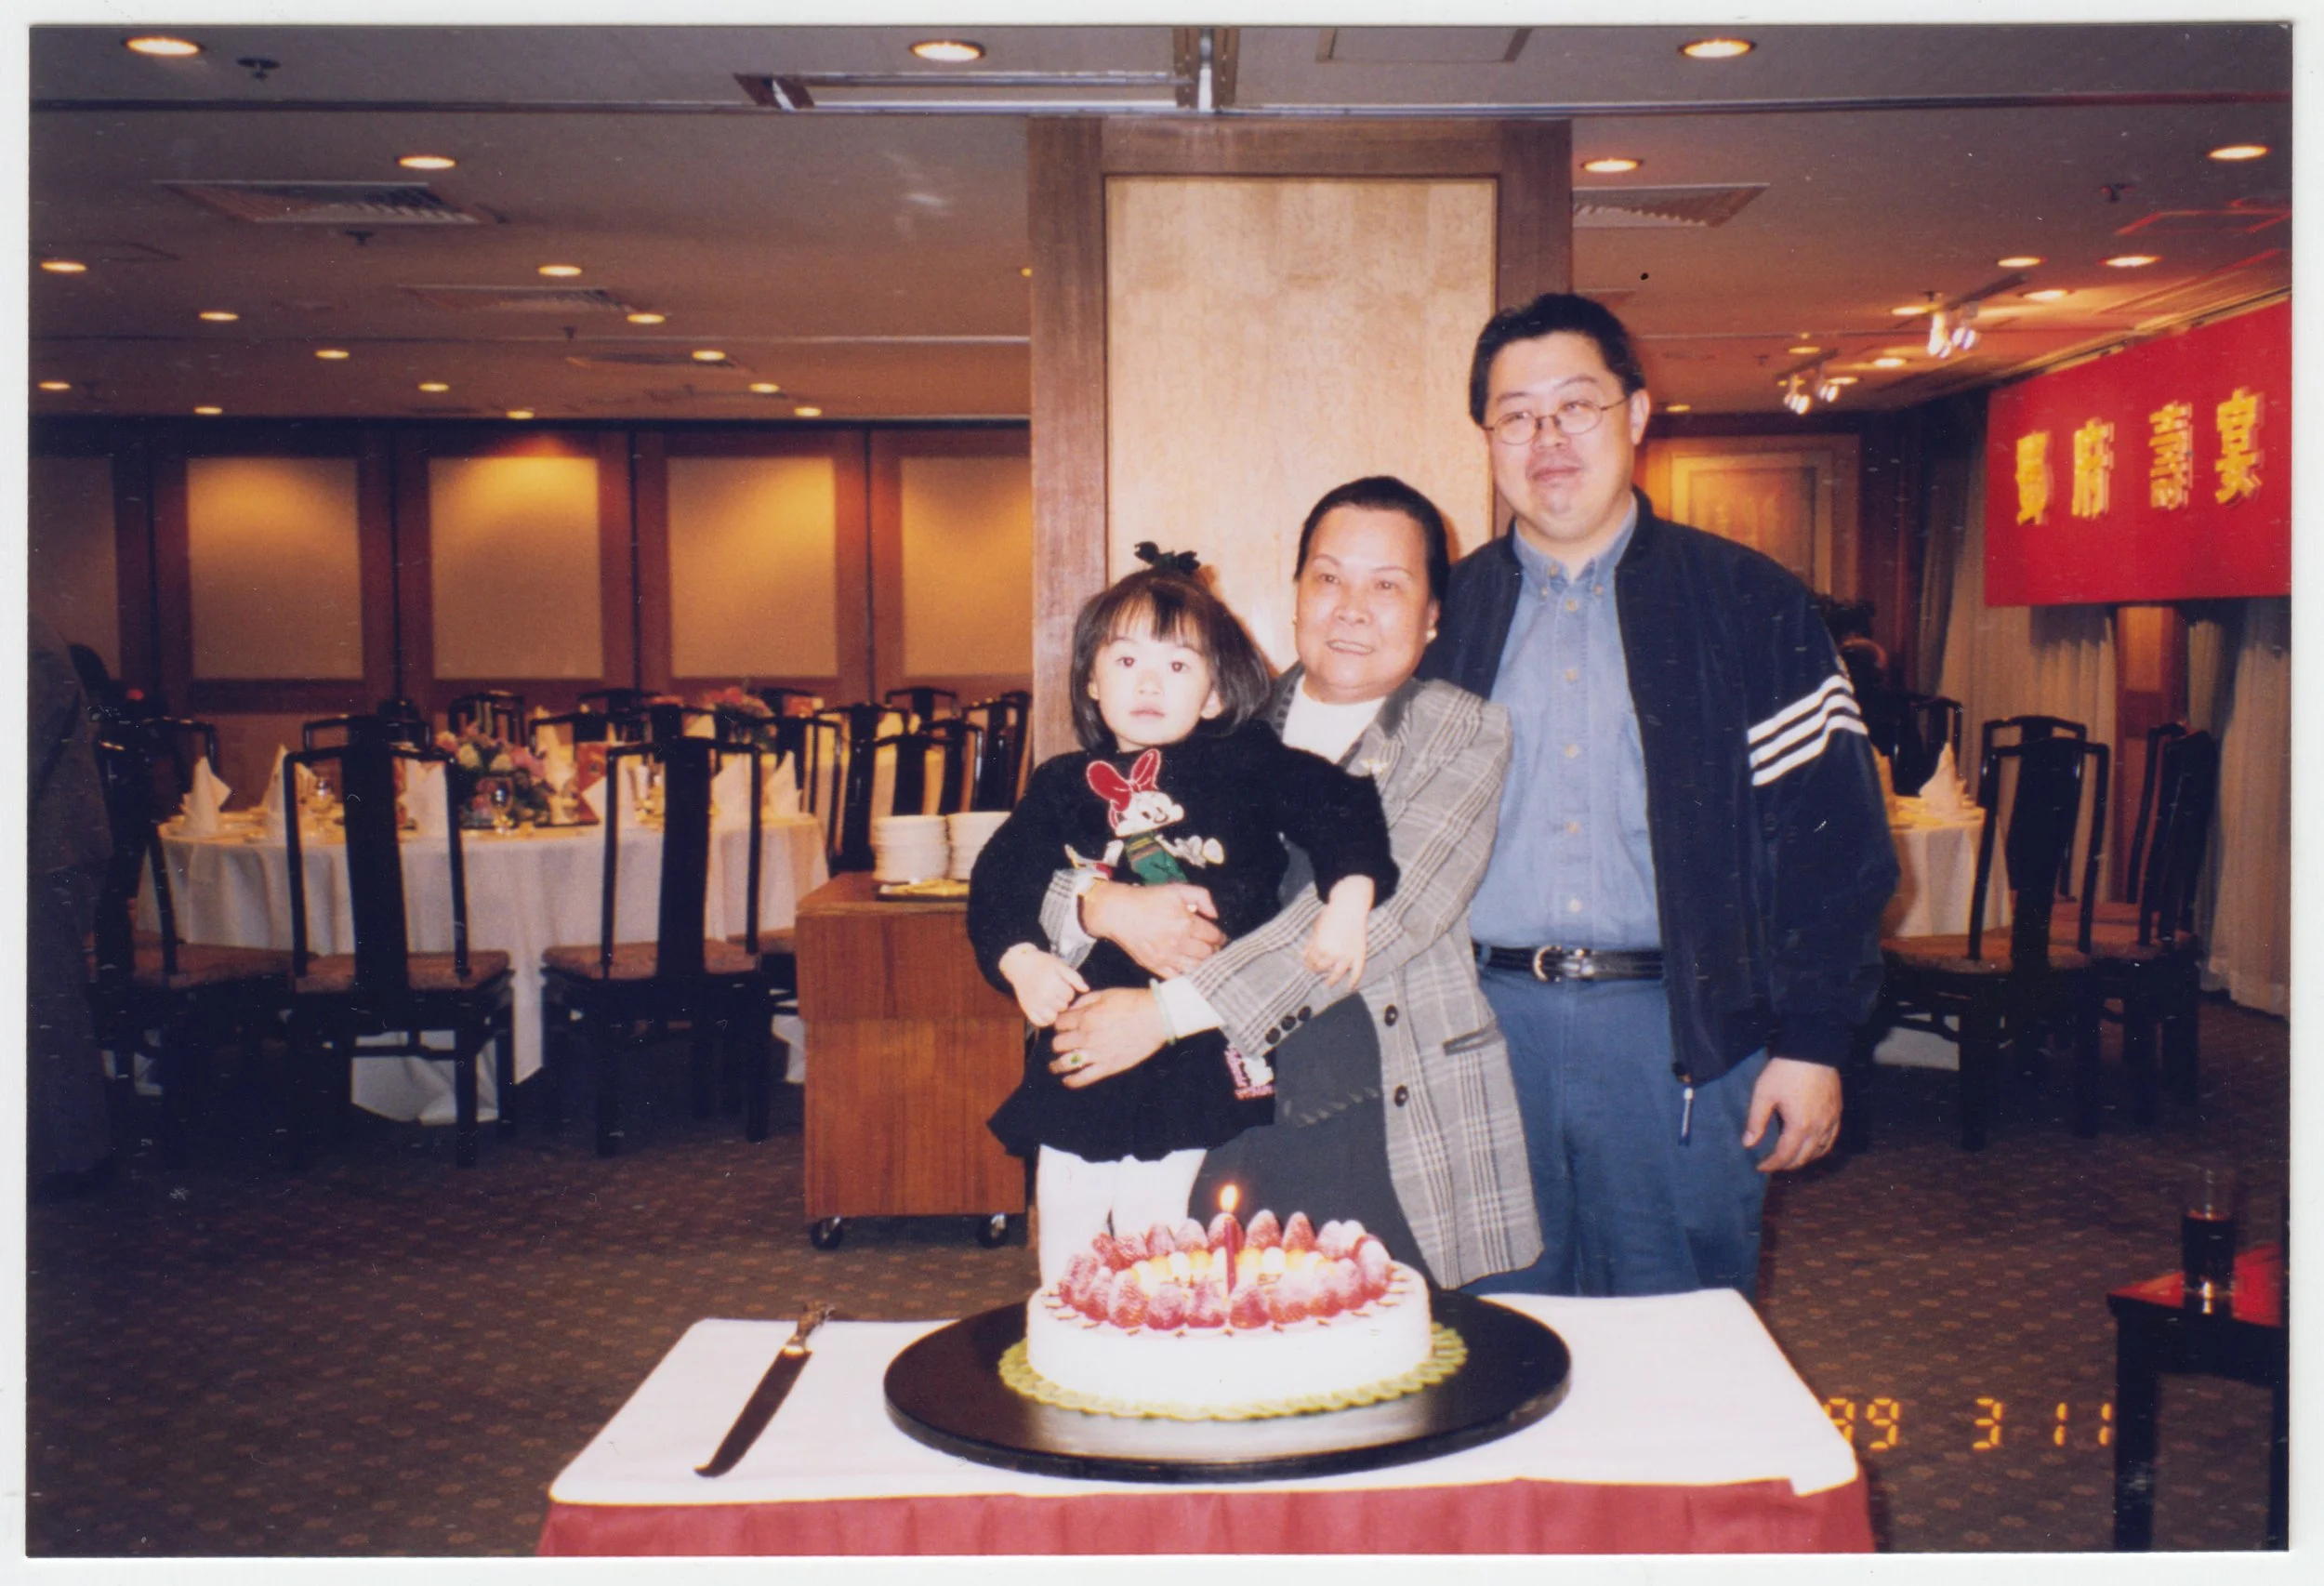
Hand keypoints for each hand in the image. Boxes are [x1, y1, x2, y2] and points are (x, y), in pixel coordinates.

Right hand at [998, 944, 1086, 1027]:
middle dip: (1061, 1000)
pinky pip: (1041, 1023)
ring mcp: (1034, 1005)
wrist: (1020, 965)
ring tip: (1049, 999)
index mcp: (1054, 984)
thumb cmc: (1042, 964)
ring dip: (1054, 1010)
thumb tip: (1086, 989)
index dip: (1067, 989)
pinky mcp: (1027, 1011)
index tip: (1060, 983)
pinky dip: (1044, 1019)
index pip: (1069, 996)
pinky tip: (1044, 1009)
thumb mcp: (1060, 966)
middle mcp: (1044, 996)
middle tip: (1053, 990)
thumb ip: (1075, 977)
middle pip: (1062, 1007)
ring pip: (1053, 1017)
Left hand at [1048, 987, 1169, 1087]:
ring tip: (1054, 1067)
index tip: (1062, 1027)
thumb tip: (1070, 1008)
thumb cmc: (1133, 1002)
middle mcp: (1087, 1036)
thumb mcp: (1105, 994)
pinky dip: (1071, 1081)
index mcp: (1086, 1016)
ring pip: (1065, 1062)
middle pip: (1058, 1044)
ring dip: (1056, 1065)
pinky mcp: (1108, 1066)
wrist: (1157, 1017)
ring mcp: (1096, 1053)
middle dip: (1058, 1043)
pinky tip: (1067, 1080)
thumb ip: (1084, 1000)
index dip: (1059, 1025)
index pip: (1059, 1024)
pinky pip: (1083, 1078)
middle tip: (1061, 1044)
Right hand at [1081, 879, 1222, 978]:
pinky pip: (1177, 977)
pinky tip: (1189, 969)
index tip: (1219, 938)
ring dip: (1204, 964)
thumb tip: (1215, 915)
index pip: (1213, 936)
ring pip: (1196, 968)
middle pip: (1208, 953)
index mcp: (1186, 923)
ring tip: (1204, 959)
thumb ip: (1201, 896)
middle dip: (1214, 951)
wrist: (1118, 912)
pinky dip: (1187, 975)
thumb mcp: (1177, 889)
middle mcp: (1178, 942)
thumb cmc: (1148, 899)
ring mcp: (1167, 957)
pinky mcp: (1156, 966)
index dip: (1220, 937)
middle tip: (1213, 948)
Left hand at [1301, 881, 1372, 986]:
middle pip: (1322, 968)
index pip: (1311, 960)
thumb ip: (1310, 943)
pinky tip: (1349, 987)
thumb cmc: (1331, 914)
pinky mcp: (1359, 953)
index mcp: (1320, 945)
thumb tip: (1303, 957)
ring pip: (1337, 973)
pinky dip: (1353, 980)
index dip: (1307, 963)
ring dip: (1331, 981)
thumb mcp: (1316, 927)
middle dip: (1317, 970)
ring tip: (1328, 984)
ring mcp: (1347, 954)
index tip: (1307, 965)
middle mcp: (1333, 952)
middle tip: (1316, 972)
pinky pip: (1357, 971)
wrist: (1350, 905)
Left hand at [1741, 1056, 1842, 1172]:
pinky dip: (1820, 1148)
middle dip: (1786, 1165)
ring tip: (1789, 1158)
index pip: (1785, 1156)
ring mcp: (1831, 1121)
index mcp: (1799, 1126)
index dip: (1771, 1165)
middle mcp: (1819, 1128)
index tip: (1759, 1166)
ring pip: (1820, 1151)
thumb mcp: (1763, 1094)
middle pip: (1803, 1158)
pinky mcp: (1837, 1112)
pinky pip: (1831, 1139)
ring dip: (1804, 1159)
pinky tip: (1811, 1145)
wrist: (1813, 1050)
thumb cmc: (1785, 1071)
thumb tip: (1748, 1144)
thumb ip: (1756, 1121)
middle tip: (1772, 1164)